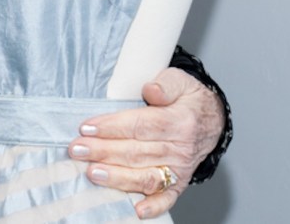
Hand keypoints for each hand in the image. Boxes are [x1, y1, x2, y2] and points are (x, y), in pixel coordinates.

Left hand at [68, 67, 224, 219]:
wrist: (211, 120)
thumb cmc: (187, 99)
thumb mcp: (180, 81)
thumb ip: (165, 83)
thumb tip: (150, 90)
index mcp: (180, 121)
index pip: (142, 125)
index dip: (113, 127)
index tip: (86, 128)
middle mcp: (181, 148)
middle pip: (138, 151)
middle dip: (104, 151)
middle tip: (77, 150)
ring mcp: (180, 169)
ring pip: (146, 176)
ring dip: (118, 177)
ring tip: (92, 173)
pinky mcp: (179, 183)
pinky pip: (167, 198)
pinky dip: (154, 207)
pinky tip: (136, 210)